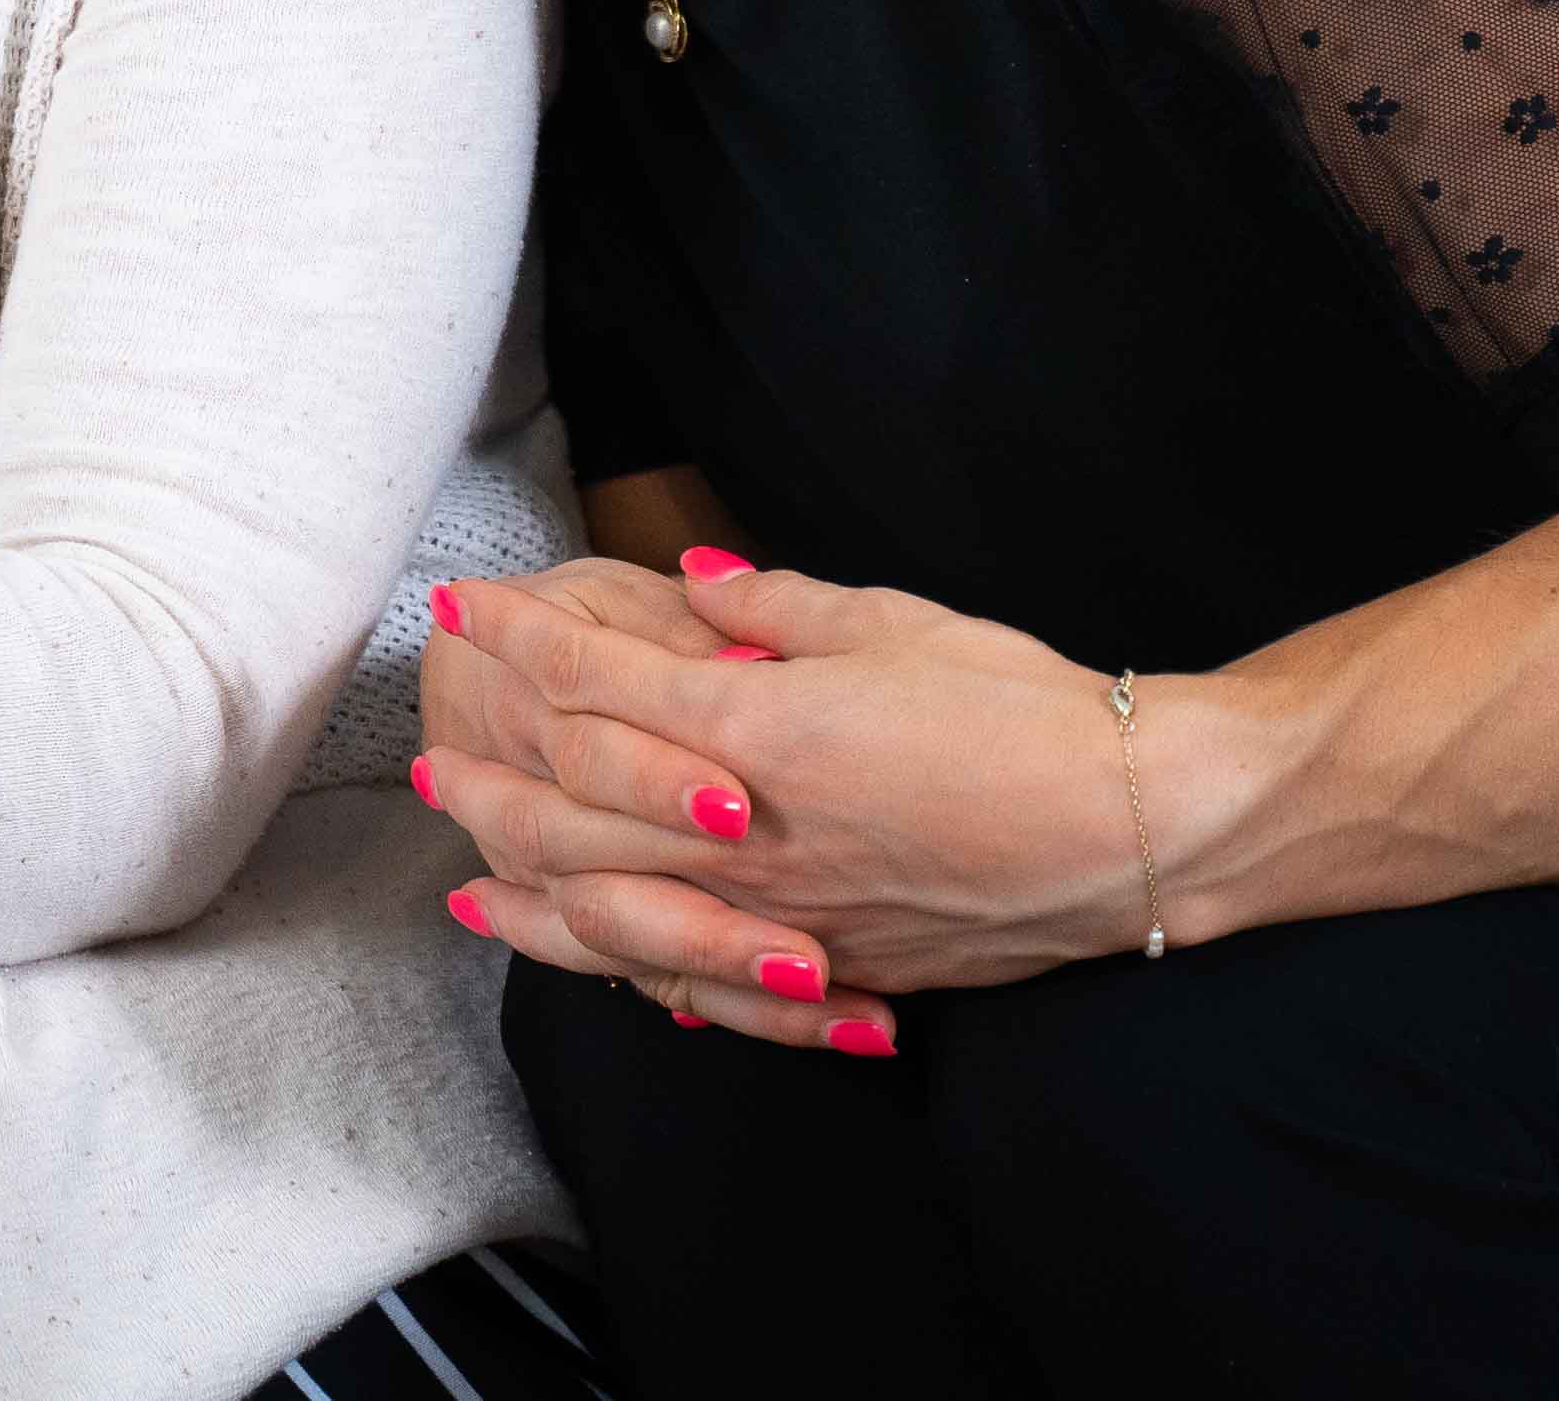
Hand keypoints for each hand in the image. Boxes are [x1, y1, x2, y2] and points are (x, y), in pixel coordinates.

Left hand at [437, 553, 1153, 1001]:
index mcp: (756, 725)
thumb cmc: (1023, 709)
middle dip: (488, 769)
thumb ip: (776, 608)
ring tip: (457, 867)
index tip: (463, 606)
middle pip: (572, 802)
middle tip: (424, 747)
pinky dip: (616, 963)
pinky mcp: (827, 966)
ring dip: (522, 880)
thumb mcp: (893, 623)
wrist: (1134, 829)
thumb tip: (697, 581)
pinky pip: (689, 977)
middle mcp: (747, 829)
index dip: (519, 637)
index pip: (597, 678)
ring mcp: (781, 911)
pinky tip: (583, 956)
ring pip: (608, 907)